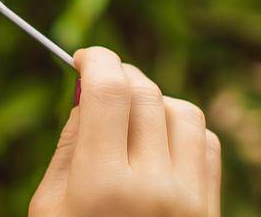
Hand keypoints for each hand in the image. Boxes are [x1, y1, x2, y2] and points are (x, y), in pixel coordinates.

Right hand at [29, 47, 220, 216]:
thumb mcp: (50, 205)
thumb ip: (68, 147)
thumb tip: (86, 93)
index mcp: (103, 185)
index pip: (109, 92)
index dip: (96, 60)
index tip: (82, 58)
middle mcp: (154, 188)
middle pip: (145, 94)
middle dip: (119, 76)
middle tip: (101, 83)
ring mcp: (190, 199)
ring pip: (183, 112)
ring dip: (154, 103)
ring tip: (131, 121)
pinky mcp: (210, 208)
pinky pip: (206, 143)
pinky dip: (181, 131)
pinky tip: (157, 146)